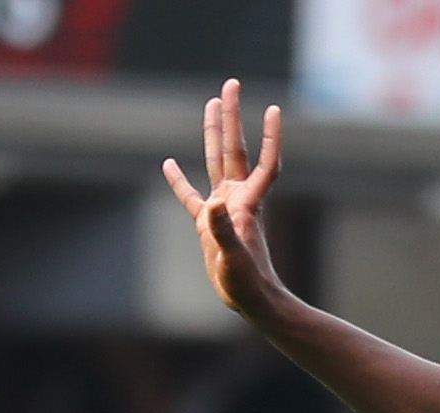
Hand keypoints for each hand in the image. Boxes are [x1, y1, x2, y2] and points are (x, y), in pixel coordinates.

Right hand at [161, 78, 289, 320]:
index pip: (264, 163)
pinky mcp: (208, 224)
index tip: (272, 109)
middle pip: (235, 149)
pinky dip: (178, 180)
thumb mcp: (234, 258)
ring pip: (216, 162)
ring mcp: (223, 209)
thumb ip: (222, 231)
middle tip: (230, 84)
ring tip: (211, 105)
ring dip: (213, 133)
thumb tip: (212, 207)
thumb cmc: (247, 283)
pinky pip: (191, 196)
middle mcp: (237, 199)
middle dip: (232, 117)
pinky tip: (167, 163)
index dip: (270, 137)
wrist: (250, 301)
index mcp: (247, 204)